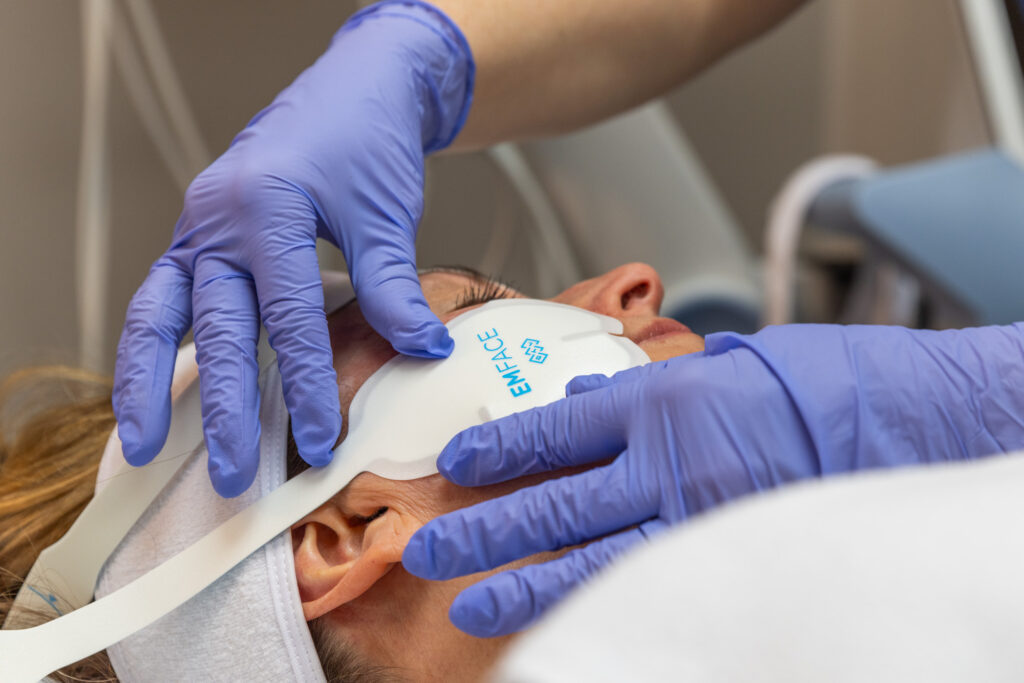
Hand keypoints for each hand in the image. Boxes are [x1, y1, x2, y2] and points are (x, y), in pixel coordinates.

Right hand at [113, 2, 473, 496]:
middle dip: (224, 408)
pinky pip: (163, 298)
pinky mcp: (197, 237)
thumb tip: (422, 353)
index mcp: (264, 206)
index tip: (320, 442)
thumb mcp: (383, 211)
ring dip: (149, 382)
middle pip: (216, 328)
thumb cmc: (366, 138)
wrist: (352, 87)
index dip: (305, 384)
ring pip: (159, 312)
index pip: (286, 317)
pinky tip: (157, 392)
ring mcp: (198, 227)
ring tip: (145, 447)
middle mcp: (216, 219)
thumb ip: (393, 286)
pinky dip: (155, 347)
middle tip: (233, 476)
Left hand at [403, 323, 1023, 636]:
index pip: (555, 426)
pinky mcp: (727, 554)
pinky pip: (648, 586)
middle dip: (484, 530)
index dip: (499, 447)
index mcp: (662, 397)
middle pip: (553, 500)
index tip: (456, 463)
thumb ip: (649, 386)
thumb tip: (591, 396)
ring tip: (469, 605)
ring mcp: (695, 515)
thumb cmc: (817, 381)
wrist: (902, 415)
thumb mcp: (725, 363)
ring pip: (588, 558)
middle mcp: (666, 459)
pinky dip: (599, 606)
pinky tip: (560, 625)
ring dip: (522, 584)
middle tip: (427, 547)